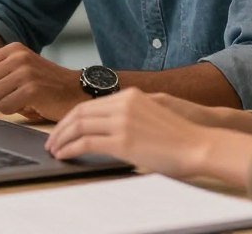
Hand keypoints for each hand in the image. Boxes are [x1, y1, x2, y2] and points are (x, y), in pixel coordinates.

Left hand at [0, 43, 86, 121]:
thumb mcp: (23, 65)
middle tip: (9, 98)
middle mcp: (18, 57)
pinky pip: (4, 107)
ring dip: (1, 105)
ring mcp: (25, 72)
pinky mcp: (31, 90)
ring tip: (18, 101)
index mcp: (14, 49)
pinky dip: (12, 111)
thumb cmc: (46, 82)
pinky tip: (26, 106)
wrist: (75, 90)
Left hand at [47, 89, 251, 186]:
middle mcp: (123, 104)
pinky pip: (86, 143)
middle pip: (80, 113)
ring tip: (54, 150)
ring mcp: (122, 121)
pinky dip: (70, 149)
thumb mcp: (154, 112)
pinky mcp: (123, 142)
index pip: (90, 104)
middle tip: (51, 141)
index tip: (61, 129)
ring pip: (79, 127)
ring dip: (61, 139)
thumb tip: (111, 124)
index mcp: (130, 95)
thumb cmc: (180, 135)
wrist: (200, 144)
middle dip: (61, 128)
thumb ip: (132, 113)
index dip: (71, 118)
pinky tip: (64, 156)